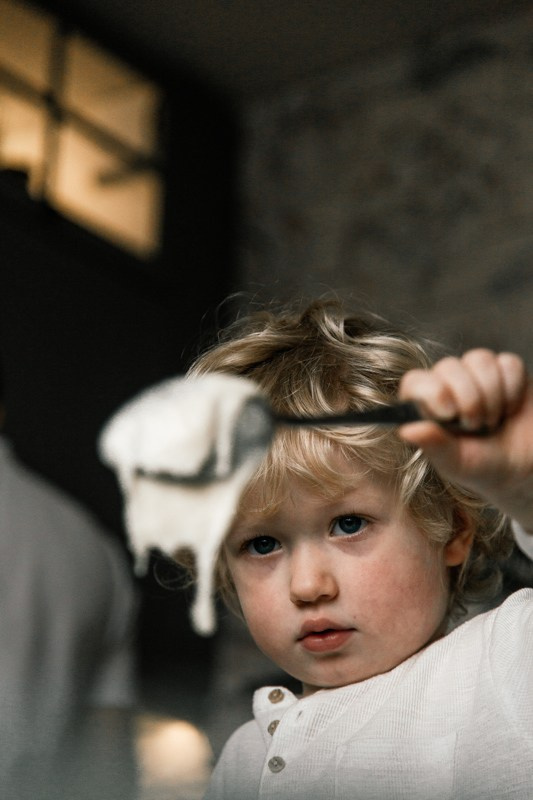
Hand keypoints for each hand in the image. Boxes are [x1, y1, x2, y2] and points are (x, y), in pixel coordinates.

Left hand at [398, 348, 532, 531]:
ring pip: (479, 359)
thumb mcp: (456, 463)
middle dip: (468, 399)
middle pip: (449, 366)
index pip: (415, 381)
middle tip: (476, 426)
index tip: (448, 414)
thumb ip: (433, 445)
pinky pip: (508, 363)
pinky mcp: (506, 370)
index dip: (431, 392)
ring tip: (492, 420)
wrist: (521, 467)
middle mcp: (447, 384)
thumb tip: (407, 430)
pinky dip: (513, 389)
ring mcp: (476, 374)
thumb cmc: (482, 465)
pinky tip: (510, 408)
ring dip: (491, 394)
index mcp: (426, 405)